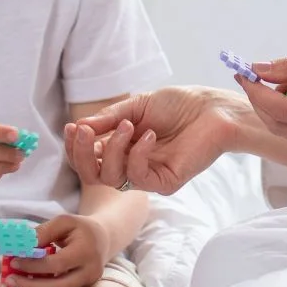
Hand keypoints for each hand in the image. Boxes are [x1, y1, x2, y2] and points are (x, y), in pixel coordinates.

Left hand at [0, 212, 110, 286]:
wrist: (102, 240)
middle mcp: (89, 274)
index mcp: (86, 252)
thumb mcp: (64, 222)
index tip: (14, 261)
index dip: (34, 265)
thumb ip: (43, 232)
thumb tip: (20, 246)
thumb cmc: (80, 229)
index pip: (58, 264)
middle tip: (7, 281)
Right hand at [63, 87, 245, 195]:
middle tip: (85, 131)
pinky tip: (149, 135)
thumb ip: (108, 118)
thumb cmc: (178, 104)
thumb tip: (78, 127)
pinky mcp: (165, 182)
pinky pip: (138, 178)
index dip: (76, 147)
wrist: (213, 108)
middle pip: (92, 174)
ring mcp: (148, 176)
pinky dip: (137, 155)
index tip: (73, 128)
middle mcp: (131, 164)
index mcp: (121, 148)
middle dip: (82, 153)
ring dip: (112, 149)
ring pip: (111, 178)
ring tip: (127, 125)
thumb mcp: (136, 106)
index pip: (88, 159)